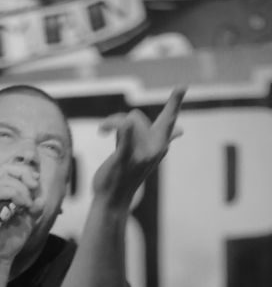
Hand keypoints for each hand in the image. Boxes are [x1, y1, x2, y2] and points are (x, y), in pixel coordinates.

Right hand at [0, 161, 43, 260]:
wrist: (1, 256)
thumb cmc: (11, 239)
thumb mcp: (29, 220)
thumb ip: (35, 207)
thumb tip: (41, 197)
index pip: (8, 170)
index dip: (24, 171)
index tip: (36, 182)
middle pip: (7, 170)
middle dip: (25, 176)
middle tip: (34, 190)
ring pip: (5, 180)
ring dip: (22, 190)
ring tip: (27, 205)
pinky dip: (15, 195)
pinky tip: (22, 205)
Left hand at [93, 87, 185, 208]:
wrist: (112, 201)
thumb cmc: (127, 177)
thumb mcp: (147, 157)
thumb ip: (162, 139)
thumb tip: (180, 131)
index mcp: (160, 146)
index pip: (168, 120)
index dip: (175, 102)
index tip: (183, 85)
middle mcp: (154, 150)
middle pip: (137, 116)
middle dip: (121, 120)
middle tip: (107, 129)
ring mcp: (140, 155)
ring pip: (126, 121)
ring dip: (110, 123)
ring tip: (103, 131)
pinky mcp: (123, 159)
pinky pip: (124, 136)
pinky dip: (120, 127)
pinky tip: (107, 128)